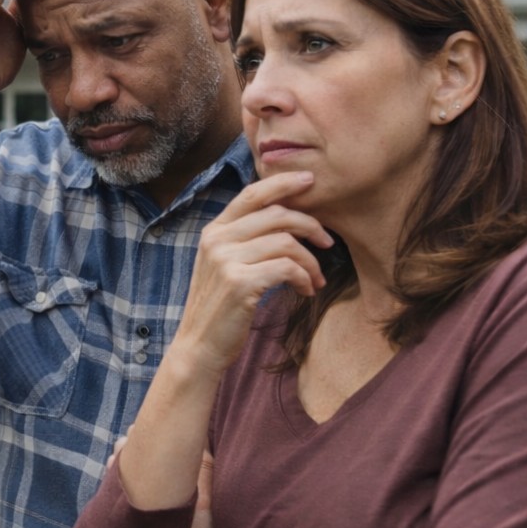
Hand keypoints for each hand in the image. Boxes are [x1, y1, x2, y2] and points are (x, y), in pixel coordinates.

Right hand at [173, 172, 333, 377]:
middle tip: (327, 242)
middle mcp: (217, 240)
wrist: (199, 346)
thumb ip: (243, 240)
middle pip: (276, 214)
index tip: (311, 181)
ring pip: (286, 242)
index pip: (251, 194)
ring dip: (311, 261)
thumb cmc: (219, 307)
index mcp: (213, 231)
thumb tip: (285, 218)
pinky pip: (287, 267)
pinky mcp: (240, 283)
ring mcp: (226, 261)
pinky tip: (305, 290)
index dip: (283, 183)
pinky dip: (304, 277)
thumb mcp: (223, 265)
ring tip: (316, 279)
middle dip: (311, 225)